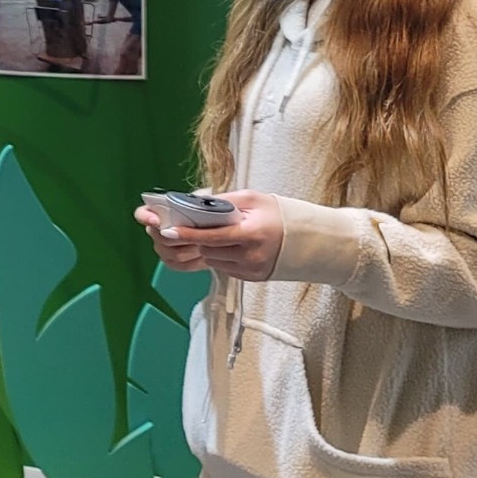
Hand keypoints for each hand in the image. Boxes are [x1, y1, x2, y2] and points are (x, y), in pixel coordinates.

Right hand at [135, 204, 206, 272]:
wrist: (216, 226)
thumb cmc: (209, 209)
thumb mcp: (204, 200)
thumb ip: (198, 201)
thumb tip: (202, 201)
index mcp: (157, 211)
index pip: (142, 214)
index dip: (146, 218)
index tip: (157, 221)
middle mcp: (155, 230)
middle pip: (160, 238)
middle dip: (181, 237)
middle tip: (200, 234)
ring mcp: (162, 248)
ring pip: (174, 253)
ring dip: (193, 249)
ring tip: (209, 243)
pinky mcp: (173, 262)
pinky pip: (182, 265)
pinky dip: (196, 261)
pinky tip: (207, 255)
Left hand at [152, 190, 283, 281]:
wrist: (308, 239)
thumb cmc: (279, 214)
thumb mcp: (253, 199)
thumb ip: (224, 200)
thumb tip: (196, 202)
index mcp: (251, 234)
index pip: (211, 236)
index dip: (187, 233)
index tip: (168, 231)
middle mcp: (251, 256)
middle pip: (209, 249)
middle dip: (199, 238)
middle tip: (197, 226)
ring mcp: (252, 269)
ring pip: (214, 261)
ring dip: (210, 248)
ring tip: (220, 235)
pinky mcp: (253, 278)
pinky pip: (226, 268)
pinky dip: (221, 257)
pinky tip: (231, 246)